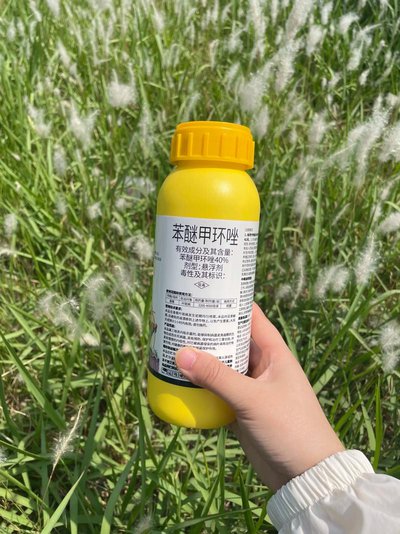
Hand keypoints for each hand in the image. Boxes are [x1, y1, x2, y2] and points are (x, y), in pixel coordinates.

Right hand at [175, 302, 344, 490]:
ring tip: (171, 348)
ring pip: (222, 367)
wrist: (305, 477)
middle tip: (177, 321)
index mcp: (273, 353)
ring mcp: (251, 389)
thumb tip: (181, 353)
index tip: (203, 291)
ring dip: (201, 361)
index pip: (251, 317)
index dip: (230, 302)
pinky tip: (180, 383)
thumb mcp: (253, 399)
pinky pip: (217, 392)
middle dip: (207, 332)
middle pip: (231, 341)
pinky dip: (201, 388)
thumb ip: (218, 377)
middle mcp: (261, 366)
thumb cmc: (289, 427)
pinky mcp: (241, 410)